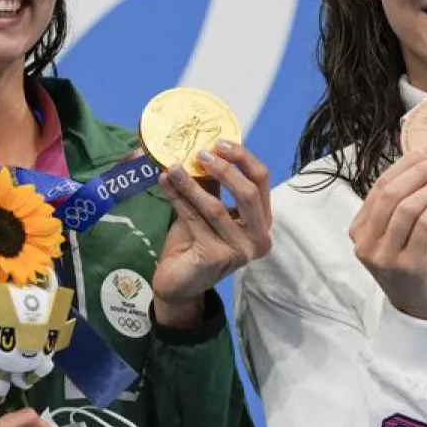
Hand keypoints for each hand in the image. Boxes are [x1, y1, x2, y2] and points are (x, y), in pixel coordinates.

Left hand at [151, 140, 272, 326]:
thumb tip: (204, 149)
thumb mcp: (205, 209)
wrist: (177, 283)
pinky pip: (195, 220)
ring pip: (216, 207)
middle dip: (224, 169)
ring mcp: (240, 251)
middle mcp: (258, 238)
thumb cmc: (194, 244)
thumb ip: (212, 186)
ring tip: (173, 167)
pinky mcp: (217, 257)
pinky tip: (165, 184)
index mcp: (261, 222)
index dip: (243, 159)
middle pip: (248, 194)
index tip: (220, 143)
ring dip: (191, 184)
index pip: (261, 182)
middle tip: (199, 154)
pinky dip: (178, 199)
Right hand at [348, 146, 426, 321]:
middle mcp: (365, 242)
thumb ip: (404, 206)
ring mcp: (384, 255)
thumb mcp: (400, 234)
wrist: (420, 309)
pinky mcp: (407, 265)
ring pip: (405, 207)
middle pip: (390, 193)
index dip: (405, 164)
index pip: (379, 187)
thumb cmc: (414, 266)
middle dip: (419, 170)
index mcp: (359, 230)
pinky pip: (422, 226)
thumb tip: (426, 161)